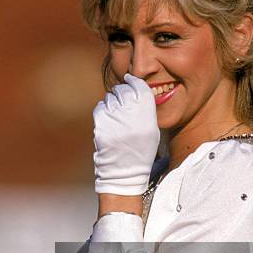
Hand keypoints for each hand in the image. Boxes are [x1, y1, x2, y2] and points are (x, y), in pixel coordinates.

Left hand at [93, 73, 159, 194]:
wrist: (123, 172)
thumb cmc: (140, 152)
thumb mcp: (152, 131)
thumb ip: (146, 109)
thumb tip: (135, 89)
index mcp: (147, 116)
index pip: (140, 87)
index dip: (134, 81)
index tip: (130, 80)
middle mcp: (131, 115)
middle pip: (124, 89)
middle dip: (122, 91)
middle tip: (122, 99)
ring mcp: (114, 118)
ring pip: (111, 96)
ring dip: (112, 101)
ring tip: (116, 114)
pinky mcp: (100, 123)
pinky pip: (100, 106)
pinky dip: (103, 109)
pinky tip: (108, 119)